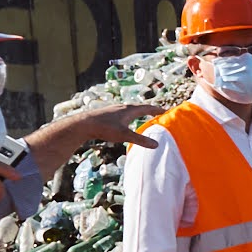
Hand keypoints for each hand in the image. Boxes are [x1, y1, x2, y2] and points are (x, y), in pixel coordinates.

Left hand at [24, 102, 157, 177]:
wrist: (84, 124)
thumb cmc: (105, 128)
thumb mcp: (125, 135)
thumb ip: (140, 140)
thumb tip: (156, 145)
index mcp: (129, 110)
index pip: (147, 108)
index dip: (157, 110)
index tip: (166, 111)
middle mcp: (123, 107)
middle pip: (139, 107)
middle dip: (149, 110)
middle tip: (157, 113)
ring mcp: (114, 110)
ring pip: (130, 110)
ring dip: (139, 112)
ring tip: (143, 116)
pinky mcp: (107, 114)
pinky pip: (123, 113)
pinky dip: (129, 116)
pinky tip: (125, 122)